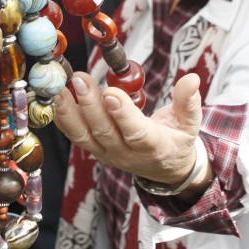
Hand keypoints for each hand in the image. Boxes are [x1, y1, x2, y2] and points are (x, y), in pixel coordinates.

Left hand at [54, 71, 201, 187]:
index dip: (122, 114)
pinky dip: (63, 120)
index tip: (111, 92)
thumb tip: (193, 78)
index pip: (136, 132)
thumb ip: (188, 102)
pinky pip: (76, 137)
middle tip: (80, 79)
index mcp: (153, 146)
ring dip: (70, 113)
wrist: (165, 169)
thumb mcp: (190, 124)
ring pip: (85, 136)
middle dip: (90, 105)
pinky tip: (55, 101)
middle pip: (105, 131)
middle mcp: (127, 153)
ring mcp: (108, 154)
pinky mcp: (96, 150)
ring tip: (60, 90)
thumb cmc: (177, 140)